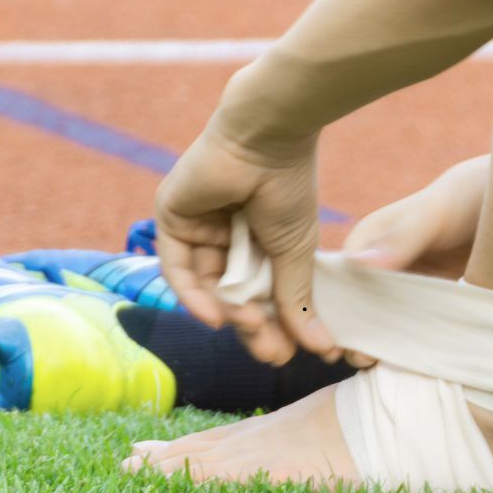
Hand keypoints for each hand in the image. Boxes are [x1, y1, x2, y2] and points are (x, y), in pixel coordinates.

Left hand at [154, 124, 337, 365]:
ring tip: (253, 329)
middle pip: (231, 296)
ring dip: (229, 314)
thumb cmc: (288, 187)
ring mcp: (197, 228)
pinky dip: (194, 296)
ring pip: (207, 286)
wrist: (268, 138)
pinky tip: (217, 318)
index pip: (258, 294)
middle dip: (252, 328)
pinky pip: (179, 269)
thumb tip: (321, 349)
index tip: (292, 353)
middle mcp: (224, 236)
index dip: (274, 326)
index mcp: (256, 240)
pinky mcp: (172, 218)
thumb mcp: (296, 253)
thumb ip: (297, 301)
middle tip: (272, 354)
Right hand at [335, 155, 488, 367]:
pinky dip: (403, 349)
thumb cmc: (465, 199)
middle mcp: (376, 268)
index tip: (330, 341)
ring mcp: (401, 290)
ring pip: (376, 326)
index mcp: (366, 241)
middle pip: (349, 310)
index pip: (333, 282)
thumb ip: (403, 237)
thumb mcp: (435, 214)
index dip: (327, 311)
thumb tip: (361, 264)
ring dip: (374, 348)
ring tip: (377, 364)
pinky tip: (407, 365)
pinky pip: (407, 331)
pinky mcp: (426, 306)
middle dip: (347, 337)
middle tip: (360, 359)